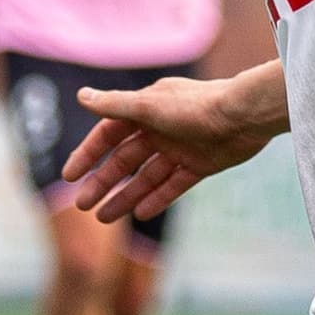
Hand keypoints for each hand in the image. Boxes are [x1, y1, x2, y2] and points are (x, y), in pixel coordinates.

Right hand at [60, 71, 278, 225]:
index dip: (88, 155)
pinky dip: (158, 198)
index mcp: (145, 110)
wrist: (245, 116)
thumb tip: (81, 96)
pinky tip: (140, 215)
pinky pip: (174, 185)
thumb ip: (115, 105)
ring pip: (146, 177)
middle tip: (83, 205)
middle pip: (125, 160)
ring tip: (104, 217)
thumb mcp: (150, 106)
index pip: (108, 135)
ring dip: (126, 196)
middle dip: (103, 182)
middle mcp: (160, 129)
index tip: (69, 177)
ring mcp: (180, 148)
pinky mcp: (201, 164)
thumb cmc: (196, 107)